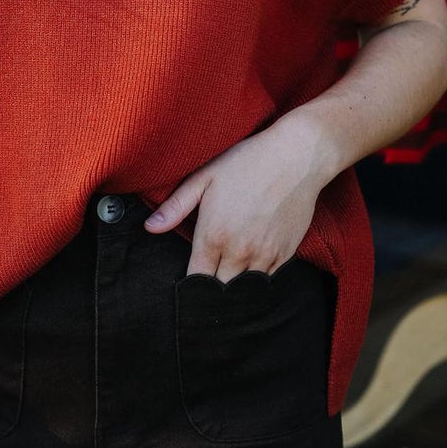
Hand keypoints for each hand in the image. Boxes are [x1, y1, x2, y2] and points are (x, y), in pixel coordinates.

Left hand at [143, 116, 326, 279]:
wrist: (296, 157)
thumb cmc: (247, 162)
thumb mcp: (205, 176)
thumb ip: (176, 206)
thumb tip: (150, 227)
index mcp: (214, 235)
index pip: (196, 280)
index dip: (190, 286)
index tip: (188, 285)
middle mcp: (239, 252)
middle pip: (219, 290)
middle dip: (211, 290)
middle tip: (207, 281)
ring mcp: (265, 255)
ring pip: (245, 290)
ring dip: (235, 286)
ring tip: (228, 278)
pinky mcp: (286, 254)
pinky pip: (268, 281)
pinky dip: (258, 280)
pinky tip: (251, 269)